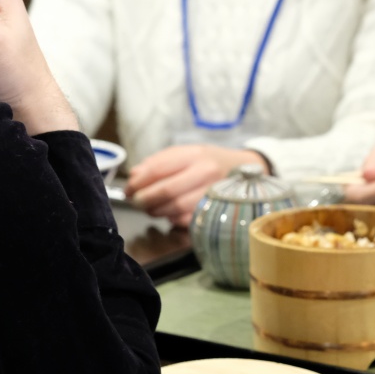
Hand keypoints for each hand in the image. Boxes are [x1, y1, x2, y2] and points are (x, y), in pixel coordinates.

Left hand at [125, 145, 266, 227]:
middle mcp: (206, 173)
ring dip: (157, 211)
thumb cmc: (209, 162)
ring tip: (151, 208)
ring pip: (176, 208)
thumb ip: (159, 163)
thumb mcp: (186, 153)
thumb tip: (135, 176)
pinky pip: (187, 220)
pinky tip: (170, 214)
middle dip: (145, 199)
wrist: (246, 170)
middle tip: (136, 202)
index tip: (128, 189)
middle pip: (167, 191)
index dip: (138, 182)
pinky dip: (173, 219)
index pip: (159, 169)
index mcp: (195, 155)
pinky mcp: (217, 211)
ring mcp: (214, 193)